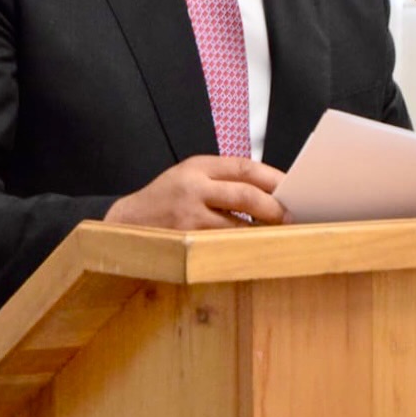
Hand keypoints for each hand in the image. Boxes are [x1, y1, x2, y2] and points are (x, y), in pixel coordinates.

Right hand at [103, 155, 288, 229]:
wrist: (123, 223)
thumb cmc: (164, 200)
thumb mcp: (188, 177)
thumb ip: (222, 181)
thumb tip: (269, 193)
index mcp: (197, 166)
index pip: (244, 166)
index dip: (273, 177)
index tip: (292, 187)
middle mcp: (193, 187)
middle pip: (246, 194)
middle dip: (274, 207)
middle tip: (292, 217)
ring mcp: (188, 215)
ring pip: (238, 225)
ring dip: (261, 232)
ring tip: (278, 236)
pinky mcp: (185, 241)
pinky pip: (223, 245)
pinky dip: (240, 247)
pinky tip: (252, 250)